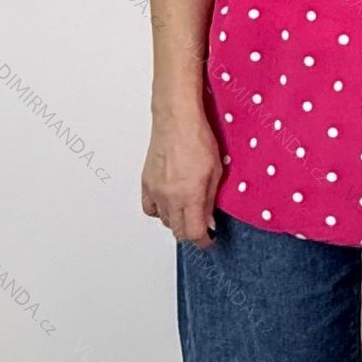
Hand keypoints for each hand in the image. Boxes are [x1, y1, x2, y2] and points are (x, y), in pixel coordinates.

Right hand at [141, 112, 222, 249]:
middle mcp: (170, 197)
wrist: (176, 120)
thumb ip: (211, 200)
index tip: (210, 240)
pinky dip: (159, 211)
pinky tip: (169, 203)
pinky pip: (150, 209)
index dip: (204, 241)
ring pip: (164, 221)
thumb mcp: (216, 171)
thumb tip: (210, 220)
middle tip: (201, 226)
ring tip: (187, 211)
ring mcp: (156, 191)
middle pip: (178, 231)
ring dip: (176, 221)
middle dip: (191, 233)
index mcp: (190, 195)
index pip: (194, 233)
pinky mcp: (146, 183)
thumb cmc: (198, 139)